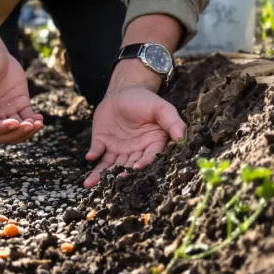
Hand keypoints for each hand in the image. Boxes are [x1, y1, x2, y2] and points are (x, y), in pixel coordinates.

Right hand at [0, 37, 43, 143]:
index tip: (14, 123)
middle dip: (14, 133)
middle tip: (29, 125)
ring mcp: (0, 111)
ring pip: (11, 131)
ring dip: (25, 131)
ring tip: (37, 123)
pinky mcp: (15, 105)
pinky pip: (24, 119)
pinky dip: (32, 122)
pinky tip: (39, 119)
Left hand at [83, 60, 185, 188]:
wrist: (124, 90)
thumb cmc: (146, 100)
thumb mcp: (162, 108)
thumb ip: (173, 123)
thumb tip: (183, 139)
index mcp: (151, 145)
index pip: (149, 157)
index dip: (143, 163)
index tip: (137, 167)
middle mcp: (134, 151)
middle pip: (128, 166)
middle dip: (121, 174)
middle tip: (115, 182)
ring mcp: (118, 149)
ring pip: (110, 165)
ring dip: (101, 174)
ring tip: (91, 183)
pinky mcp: (102, 143)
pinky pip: (98, 151)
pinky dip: (94, 154)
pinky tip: (90, 157)